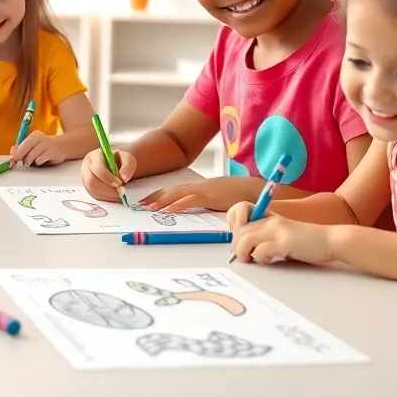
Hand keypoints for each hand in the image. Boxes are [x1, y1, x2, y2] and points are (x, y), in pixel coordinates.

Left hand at [10, 131, 64, 166]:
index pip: (22, 145)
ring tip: (35, 161)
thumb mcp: (32, 146)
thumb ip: (21, 149)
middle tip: (24, 163)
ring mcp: (48, 145)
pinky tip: (43, 161)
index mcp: (34, 135)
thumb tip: (12, 152)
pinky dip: (39, 163)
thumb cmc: (43, 148)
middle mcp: (41, 138)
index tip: (12, 162)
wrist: (62, 147)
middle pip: (25, 151)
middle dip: (22, 159)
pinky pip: (40, 161)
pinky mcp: (54, 153)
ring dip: (31, 162)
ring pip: (32, 157)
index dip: (16, 155)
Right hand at [81, 148, 135, 202]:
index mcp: (94, 156)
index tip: (120, 183)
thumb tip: (123, 177)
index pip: (97, 169)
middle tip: (121, 192)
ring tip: (119, 193)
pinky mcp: (89, 189)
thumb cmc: (120, 161)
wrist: (117, 166)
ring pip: (93, 191)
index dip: (108, 178)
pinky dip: (107, 198)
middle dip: (108, 189)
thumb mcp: (127, 158)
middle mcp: (87, 167)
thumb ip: (128, 165)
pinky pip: (95, 196)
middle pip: (91, 182)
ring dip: (108, 194)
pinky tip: (115, 194)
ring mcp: (86, 179)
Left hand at [141, 176, 257, 212]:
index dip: (161, 194)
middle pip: (172, 189)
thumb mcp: (220, 198)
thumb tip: (201, 210)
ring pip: (178, 193)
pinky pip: (191, 200)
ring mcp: (205, 189)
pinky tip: (168, 209)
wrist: (255, 188)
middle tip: (140, 205)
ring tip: (148, 208)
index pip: (176, 189)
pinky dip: (178, 204)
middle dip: (155, 196)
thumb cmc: (240, 195)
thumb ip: (209, 202)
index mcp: (201, 186)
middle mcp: (199, 186)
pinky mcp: (211, 196)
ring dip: (162, 200)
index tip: (149, 200)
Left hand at [229, 211, 334, 264]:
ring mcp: (278, 231)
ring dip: (243, 253)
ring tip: (252, 259)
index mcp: (269, 216)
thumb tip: (242, 249)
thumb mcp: (282, 233)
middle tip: (244, 256)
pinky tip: (270, 260)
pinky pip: (261, 250)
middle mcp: (271, 221)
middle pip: (240, 229)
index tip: (237, 236)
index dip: (233, 220)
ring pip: (245, 239)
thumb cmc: (307, 241)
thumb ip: (264, 236)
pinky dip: (260, 258)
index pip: (240, 208)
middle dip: (236, 245)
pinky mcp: (285, 243)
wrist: (331, 241)